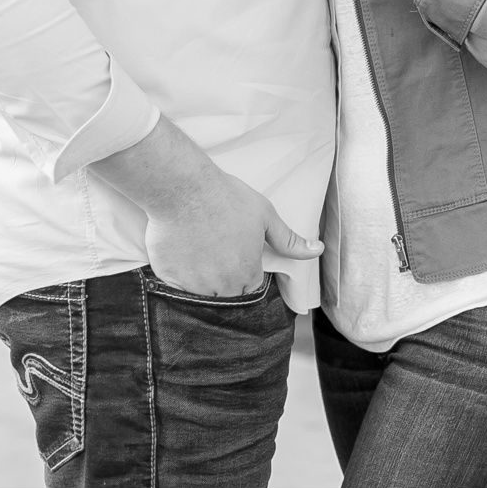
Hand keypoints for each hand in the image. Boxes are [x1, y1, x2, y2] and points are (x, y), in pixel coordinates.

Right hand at [91, 117, 321, 297]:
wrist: (184, 189)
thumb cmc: (227, 199)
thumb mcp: (265, 216)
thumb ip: (289, 240)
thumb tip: (318, 250)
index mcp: (247, 274)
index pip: (251, 292)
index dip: (247, 278)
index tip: (240, 261)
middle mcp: (221, 286)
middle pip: (227, 298)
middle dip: (227, 284)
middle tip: (219, 256)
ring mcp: (192, 286)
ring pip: (202, 297)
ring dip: (203, 285)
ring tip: (201, 257)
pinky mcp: (168, 279)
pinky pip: (176, 289)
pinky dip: (180, 279)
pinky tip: (182, 257)